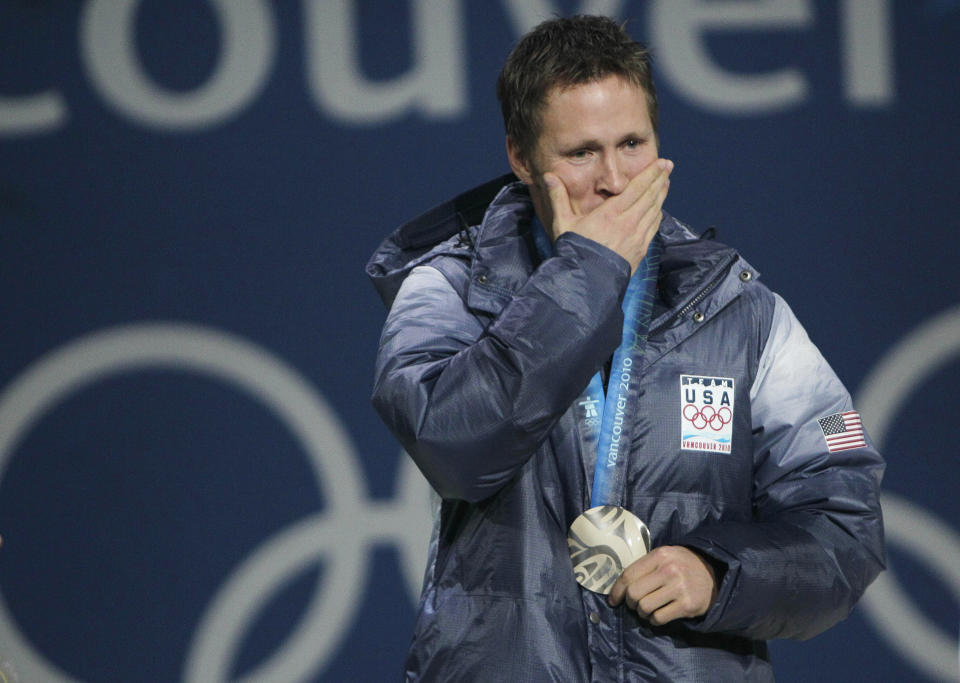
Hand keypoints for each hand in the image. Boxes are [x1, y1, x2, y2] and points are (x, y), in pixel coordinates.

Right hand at [543, 158, 672, 273]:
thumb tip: (548, 176)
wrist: (586, 282)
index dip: (651, 174)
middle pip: (649, 196)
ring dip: (661, 195)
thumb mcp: (563, 223)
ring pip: (655, 210)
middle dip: (660, 179)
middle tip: (668, 166)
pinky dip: (658, 214)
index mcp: (610, 214)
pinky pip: (653, 227)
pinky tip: (659, 208)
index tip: (662, 163)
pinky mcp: (641, 250)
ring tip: (666, 182)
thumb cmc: (573, 250)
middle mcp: (628, 223)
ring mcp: (637, 237)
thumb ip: (558, 198)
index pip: (636, 188)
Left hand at [607, 545, 716, 625]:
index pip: (629, 574)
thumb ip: (645, 566)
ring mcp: (679, 588)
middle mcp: (669, 570)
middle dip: (629, 603)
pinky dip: (654, 620)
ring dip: (642, 613)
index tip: (613, 600)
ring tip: (647, 610)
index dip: (617, 590)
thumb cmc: (683, 565)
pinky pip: (659, 618)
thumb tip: (619, 587)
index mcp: (660, 555)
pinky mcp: (687, 605)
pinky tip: (657, 615)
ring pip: (644, 607)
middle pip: (634, 593)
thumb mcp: (665, 556)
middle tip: (633, 604)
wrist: (714, 574)